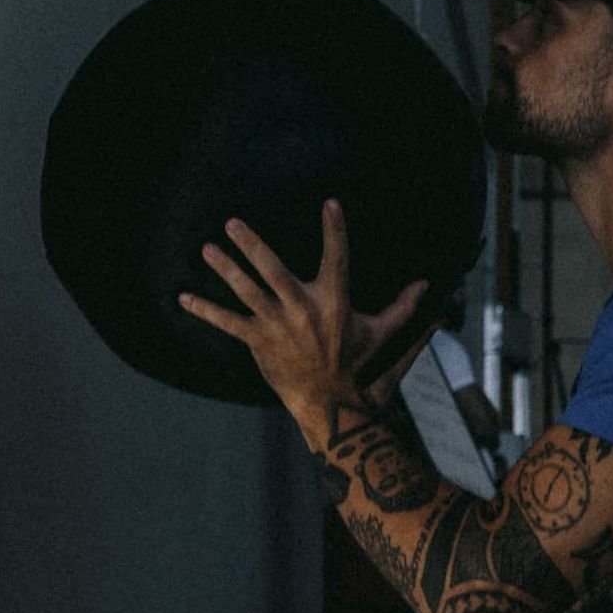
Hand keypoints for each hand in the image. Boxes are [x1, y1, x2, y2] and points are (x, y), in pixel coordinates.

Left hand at [179, 200, 431, 439]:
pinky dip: (206, 311)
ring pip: (246, 291)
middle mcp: (303, 310)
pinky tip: (184, 298)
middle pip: (272, 270)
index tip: (329, 204)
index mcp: (335, 303)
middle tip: (232, 223)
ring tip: (207, 249)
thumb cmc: (363, 371)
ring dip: (225, 269)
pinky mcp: (260, 344)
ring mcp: (278, 327)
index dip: (334, 230)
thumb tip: (427, 286)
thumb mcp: (387, 336)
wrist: (336, 408)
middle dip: (251, 245)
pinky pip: (228, 324)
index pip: (336, 258)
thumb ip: (405, 308)